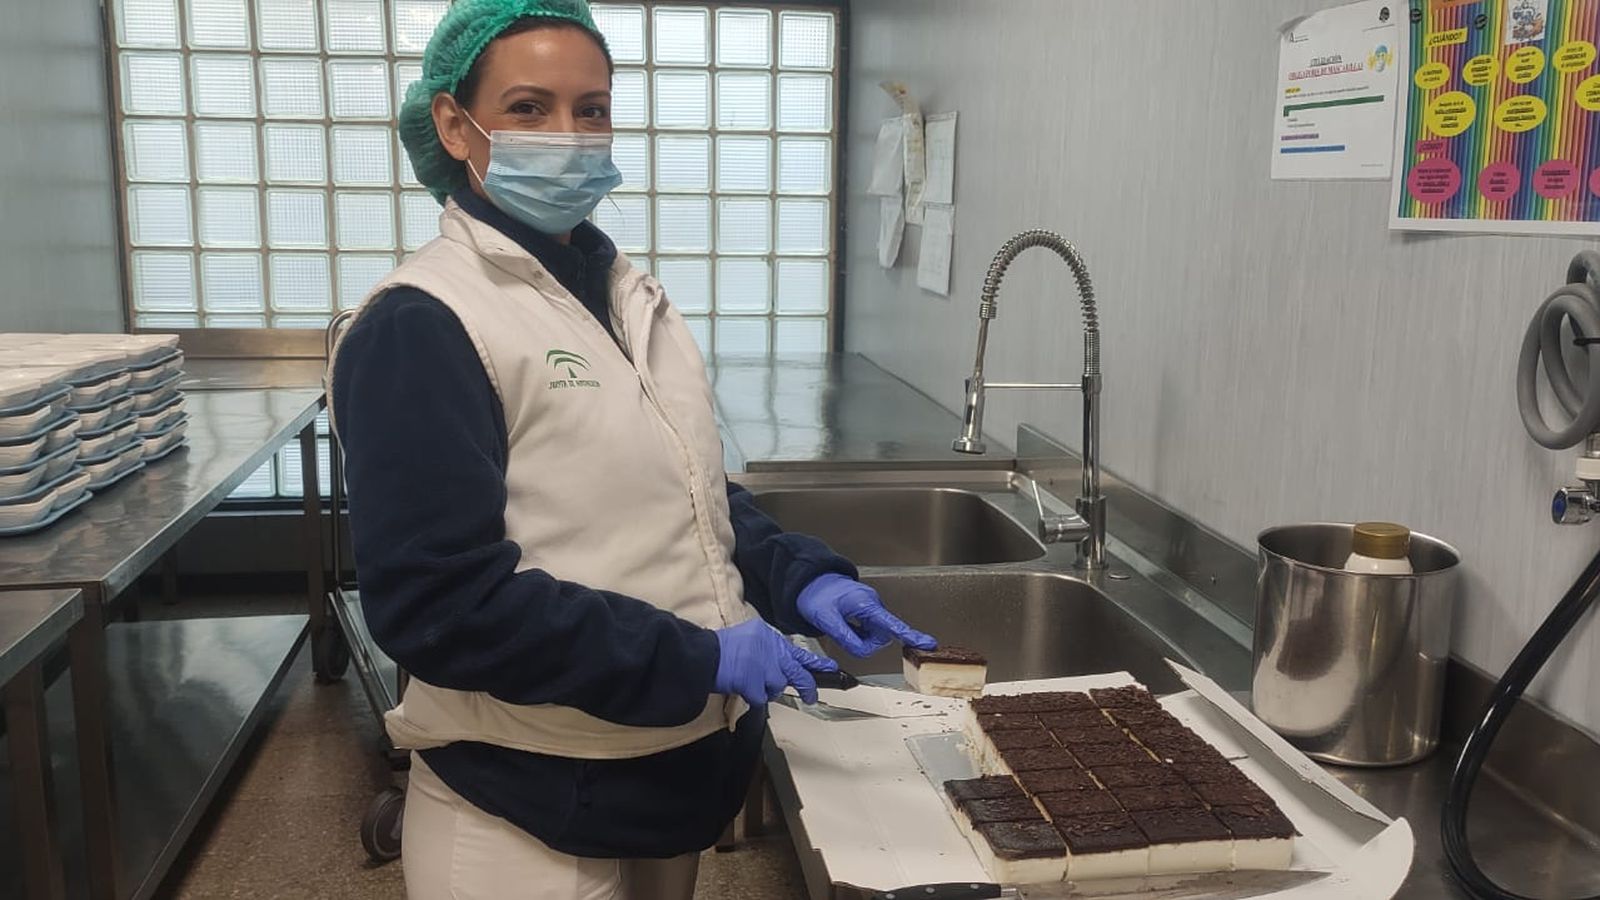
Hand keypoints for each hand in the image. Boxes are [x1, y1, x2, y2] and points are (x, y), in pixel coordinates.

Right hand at [714, 618, 838, 706]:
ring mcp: (764, 666)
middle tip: (811, 697)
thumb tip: (778, 668)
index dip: (815, 663)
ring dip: (766, 690)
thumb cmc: (720, 649)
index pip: (797, 651)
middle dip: (807, 686)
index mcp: (769, 636)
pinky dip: (752, 697)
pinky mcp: (755, 682)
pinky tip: (741, 688)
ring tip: (749, 683)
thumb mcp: (748, 638)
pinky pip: (761, 698)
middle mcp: (771, 648)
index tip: (831, 668)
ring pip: (778, 686)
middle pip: (798, 672)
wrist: (702, 655)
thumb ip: (766, 650)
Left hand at [797, 574, 937, 658]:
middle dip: (864, 642)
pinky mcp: (867, 612)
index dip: (910, 635)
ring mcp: (871, 608)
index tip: (927, 643)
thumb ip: (845, 637)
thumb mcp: (825, 619)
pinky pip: (867, 630)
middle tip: (842, 634)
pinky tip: (844, 624)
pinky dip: (857, 632)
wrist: (811, 581)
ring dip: (859, 637)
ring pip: (873, 635)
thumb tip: (862, 651)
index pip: (892, 624)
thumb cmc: (818, 594)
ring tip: (840, 625)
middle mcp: (873, 605)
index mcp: (866, 604)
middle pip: (881, 636)